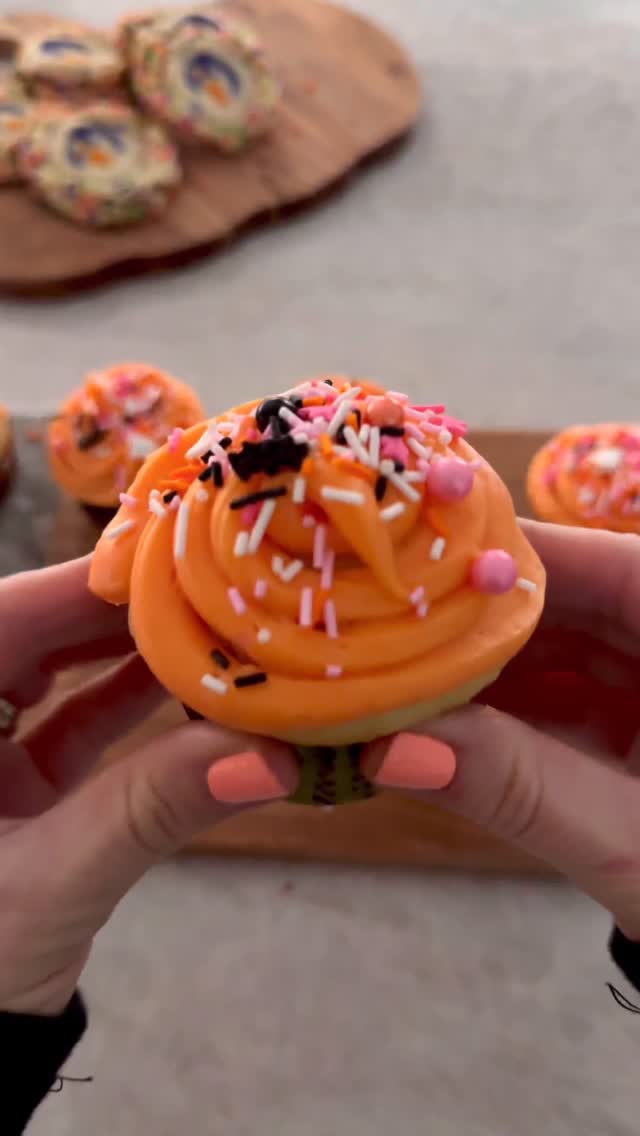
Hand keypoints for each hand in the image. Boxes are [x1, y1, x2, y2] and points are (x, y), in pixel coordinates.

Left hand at [0, 558, 297, 1015]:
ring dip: (133, 656)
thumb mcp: (49, 884)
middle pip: (36, 630)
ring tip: (216, 631)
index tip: (176, 554)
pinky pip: (68, 723)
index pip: (6, 614)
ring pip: (55, 672)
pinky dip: (126, 708)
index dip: (89, 580)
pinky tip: (191, 692)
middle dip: (125, 611)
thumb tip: (270, 757)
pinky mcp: (8, 782)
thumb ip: (152, 810)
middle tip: (215, 587)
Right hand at [363, 521, 639, 938]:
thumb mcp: (630, 843)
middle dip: (480, 618)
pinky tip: (446, 718)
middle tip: (378, 631)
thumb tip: (387, 749)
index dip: (507, 559)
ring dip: (486, 664)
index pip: (601, 563)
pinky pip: (573, 688)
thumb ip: (517, 787)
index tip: (409, 568)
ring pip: (565, 643)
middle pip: (572, 598)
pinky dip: (514, 702)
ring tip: (396, 676)